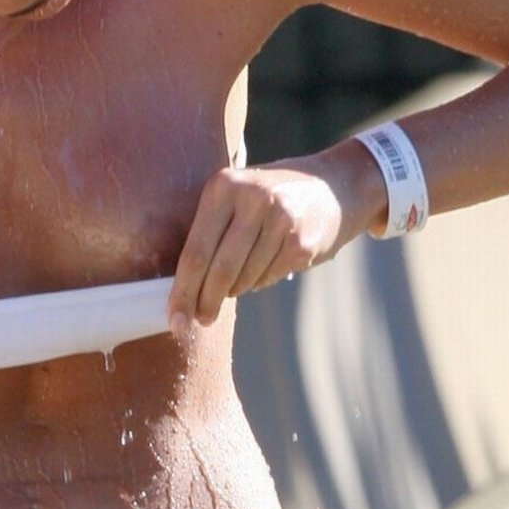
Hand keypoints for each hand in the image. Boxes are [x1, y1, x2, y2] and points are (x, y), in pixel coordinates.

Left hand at [167, 162, 351, 336]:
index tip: (174, 320)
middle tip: (198, 322)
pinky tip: (262, 269)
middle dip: (204, 303)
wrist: (334, 186)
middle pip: (217, 270)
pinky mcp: (302, 242)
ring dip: (233, 291)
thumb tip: (180, 290)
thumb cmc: (269, 198)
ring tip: (233, 284)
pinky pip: (267, 279)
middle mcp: (252, 198)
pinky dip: (258, 282)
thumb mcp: (236, 196)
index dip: (182, 291)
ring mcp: (281, 219)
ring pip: (243, 279)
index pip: (195, 251)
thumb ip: (209, 230)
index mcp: (224, 186)